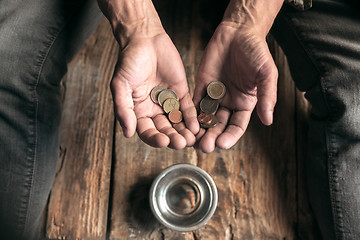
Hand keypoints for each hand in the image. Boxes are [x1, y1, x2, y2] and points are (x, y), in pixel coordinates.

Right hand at [111, 33, 198, 148]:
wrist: (145, 39)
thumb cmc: (128, 62)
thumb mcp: (120, 86)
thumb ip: (123, 109)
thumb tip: (127, 133)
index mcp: (139, 112)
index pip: (147, 131)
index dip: (155, 138)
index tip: (163, 141)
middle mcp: (154, 110)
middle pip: (165, 130)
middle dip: (173, 138)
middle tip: (181, 143)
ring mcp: (169, 102)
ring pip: (178, 122)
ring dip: (184, 131)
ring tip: (191, 139)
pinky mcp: (181, 92)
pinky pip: (187, 108)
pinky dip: (192, 117)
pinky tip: (197, 125)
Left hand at [193, 22, 277, 152]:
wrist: (238, 32)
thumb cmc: (256, 51)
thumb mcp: (266, 74)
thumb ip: (266, 97)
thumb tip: (268, 121)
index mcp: (245, 103)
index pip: (237, 126)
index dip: (230, 137)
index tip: (222, 144)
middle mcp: (229, 103)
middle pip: (219, 126)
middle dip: (212, 137)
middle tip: (204, 147)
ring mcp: (214, 96)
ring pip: (206, 118)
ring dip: (199, 130)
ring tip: (192, 141)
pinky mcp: (202, 86)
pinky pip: (195, 103)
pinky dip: (190, 114)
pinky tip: (185, 123)